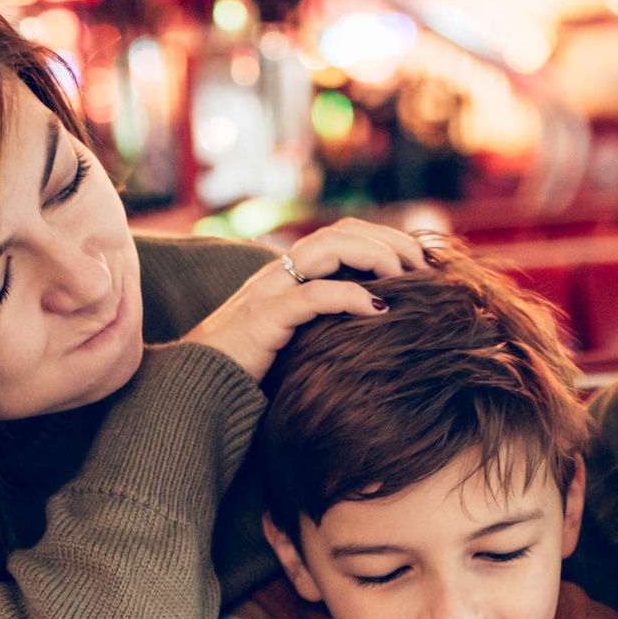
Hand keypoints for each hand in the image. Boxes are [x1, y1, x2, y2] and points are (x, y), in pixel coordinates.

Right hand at [181, 220, 428, 382]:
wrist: (194, 387)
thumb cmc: (243, 369)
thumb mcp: (290, 339)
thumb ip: (319, 324)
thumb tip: (370, 326)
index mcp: (286, 274)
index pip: (341, 235)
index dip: (382, 240)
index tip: (418, 265)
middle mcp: (278, 273)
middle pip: (341, 231)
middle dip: (388, 242)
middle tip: (423, 268)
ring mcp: (269, 292)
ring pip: (329, 248)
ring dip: (375, 257)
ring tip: (406, 279)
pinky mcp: (265, 319)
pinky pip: (314, 295)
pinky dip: (350, 297)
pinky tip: (379, 310)